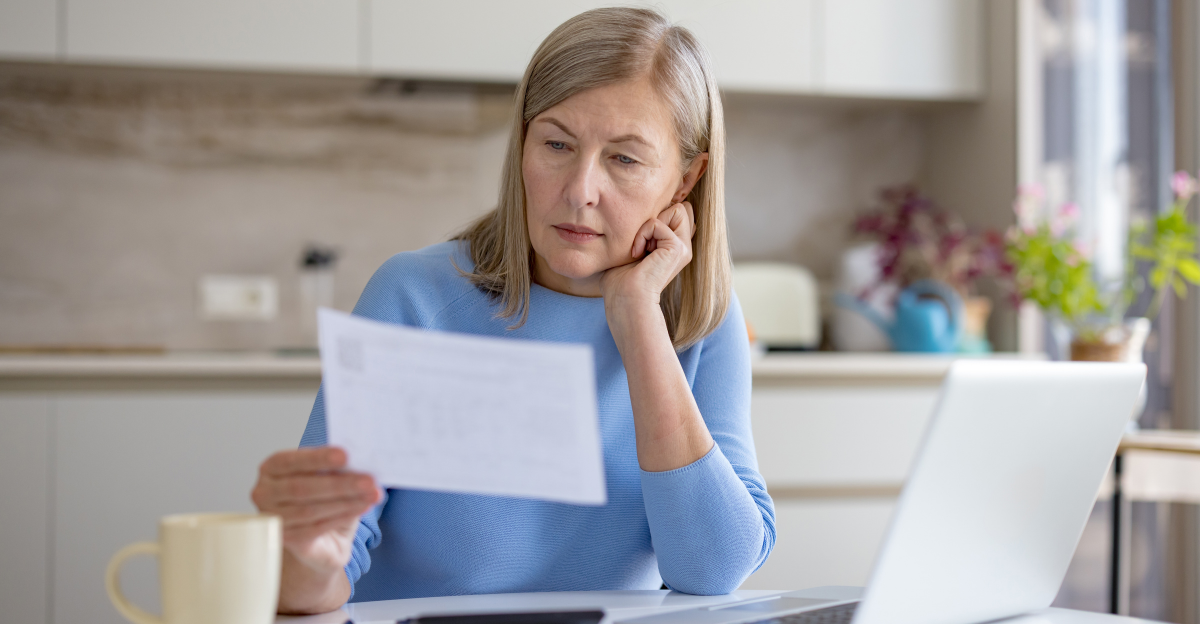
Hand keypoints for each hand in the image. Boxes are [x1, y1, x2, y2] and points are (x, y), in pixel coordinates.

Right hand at [251, 447, 380, 576]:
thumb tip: (359, 460)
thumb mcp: (326, 476)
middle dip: (340, 484)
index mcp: (271, 468)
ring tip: (372, 495)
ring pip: (311, 510)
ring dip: (346, 501)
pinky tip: (361, 508)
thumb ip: (334, 467)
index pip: (291, 461)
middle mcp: (264, 493)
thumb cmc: (321, 498)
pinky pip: (316, 528)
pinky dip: (342, 516)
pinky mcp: (285, 540)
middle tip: (369, 481)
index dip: (318, 458)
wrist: (320, 538)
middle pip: (302, 488)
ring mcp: (272, 519)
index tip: (345, 455)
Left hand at [600, 201, 695, 307]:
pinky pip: (657, 223)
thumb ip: (641, 231)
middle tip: (643, 242)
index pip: (678, 213)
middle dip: (659, 217)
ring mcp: (683, 248)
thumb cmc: (620, 280)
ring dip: (650, 225)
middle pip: (681, 208)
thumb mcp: (630, 248)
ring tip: (641, 247)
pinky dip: (642, 235)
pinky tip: (637, 253)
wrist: (625, 299)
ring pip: (677, 209)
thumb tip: (633, 211)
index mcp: (675, 247)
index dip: (659, 217)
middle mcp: (683, 247)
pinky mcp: (677, 249)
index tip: (641, 241)